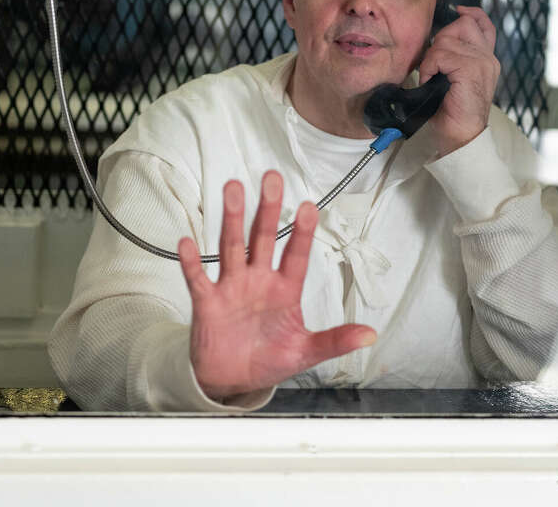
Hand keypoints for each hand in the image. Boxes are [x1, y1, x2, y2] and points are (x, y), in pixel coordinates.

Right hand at [177, 171, 376, 399]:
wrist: (232, 379)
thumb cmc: (269, 359)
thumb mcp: (305, 352)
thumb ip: (334, 341)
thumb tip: (370, 335)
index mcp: (285, 289)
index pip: (296, 256)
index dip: (302, 233)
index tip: (309, 207)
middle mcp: (258, 279)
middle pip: (263, 238)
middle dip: (268, 209)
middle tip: (272, 178)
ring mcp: (232, 287)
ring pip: (232, 246)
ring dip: (233, 219)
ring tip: (234, 188)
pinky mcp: (207, 302)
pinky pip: (198, 278)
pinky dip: (191, 262)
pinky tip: (187, 242)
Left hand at [417, 5, 500, 156]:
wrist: (461, 136)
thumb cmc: (453, 111)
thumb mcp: (454, 78)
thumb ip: (453, 57)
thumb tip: (436, 39)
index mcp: (486, 58)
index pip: (483, 24)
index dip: (470, 13)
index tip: (457, 10)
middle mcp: (488, 58)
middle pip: (462, 24)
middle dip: (440, 39)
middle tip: (433, 63)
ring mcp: (482, 62)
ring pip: (446, 40)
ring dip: (431, 58)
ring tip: (431, 76)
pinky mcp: (471, 69)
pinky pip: (441, 54)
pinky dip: (430, 67)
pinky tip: (431, 81)